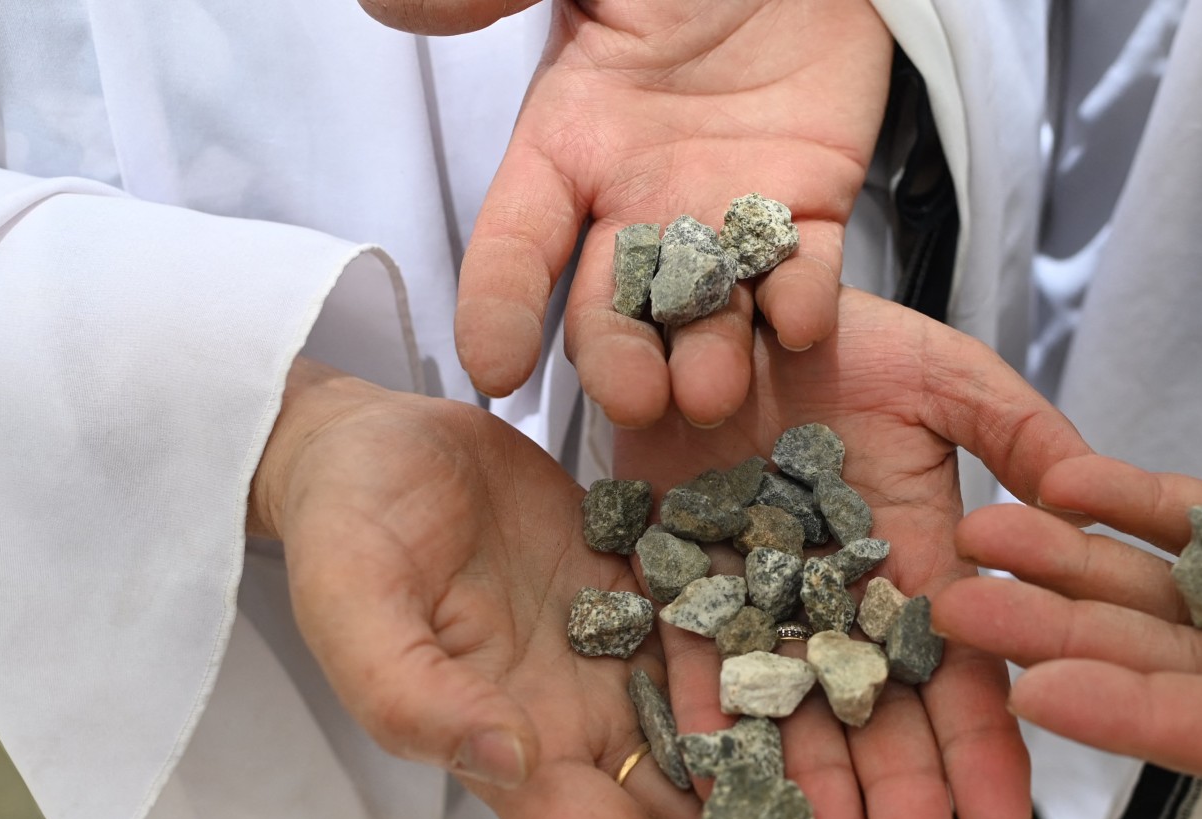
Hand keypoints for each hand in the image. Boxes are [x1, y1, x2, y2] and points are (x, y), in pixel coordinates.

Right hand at [251, 357, 826, 818]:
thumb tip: (510, 758)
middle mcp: (582, 721)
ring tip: (905, 759)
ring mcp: (622, 655)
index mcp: (515, 752)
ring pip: (730, 722)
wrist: (363, 443)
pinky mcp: (650, 587)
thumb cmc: (344, 529)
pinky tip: (868, 635)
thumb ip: (416, 696)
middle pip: (695, 809)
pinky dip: (791, 639)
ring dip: (807, 747)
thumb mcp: (358, 609)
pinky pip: (731, 625)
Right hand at [433, 0, 892, 426]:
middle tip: (629, 398)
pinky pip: (804, 271)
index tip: (493, 368)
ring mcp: (725, 212)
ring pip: (707, 309)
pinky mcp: (809, 208)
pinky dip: (803, 303)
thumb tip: (392, 9)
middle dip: (615, 357)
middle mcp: (640, 198)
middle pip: (613, 303)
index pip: (515, 244)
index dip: (497, 305)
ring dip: (708, 356)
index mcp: (568, 143)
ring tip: (712, 393)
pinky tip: (799, 325)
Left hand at [614, 290, 1093, 818]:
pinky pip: (690, 666)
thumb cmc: (846, 333)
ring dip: (810, 789)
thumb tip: (1082, 506)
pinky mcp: (677, 586)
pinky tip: (726, 805)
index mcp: (919, 562)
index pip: (959, 670)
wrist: (723, 295)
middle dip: (897, 795)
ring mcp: (761, 599)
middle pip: (874, 713)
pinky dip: (710, 732)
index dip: (982, 748)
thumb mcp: (946, 375)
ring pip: (788, 710)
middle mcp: (842, 599)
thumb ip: (1017, 432)